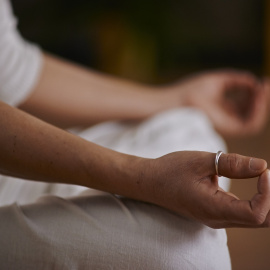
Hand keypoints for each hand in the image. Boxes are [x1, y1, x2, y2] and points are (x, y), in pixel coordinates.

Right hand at [145, 151, 269, 227]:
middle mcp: (218, 219)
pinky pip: (244, 212)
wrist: (151, 182)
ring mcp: (217, 217)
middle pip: (261, 220)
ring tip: (266, 178)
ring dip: (266, 199)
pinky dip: (257, 199)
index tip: (263, 171)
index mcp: (213, 208)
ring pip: (255, 218)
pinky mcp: (215, 212)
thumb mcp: (200, 161)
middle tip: (268, 175)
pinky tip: (258, 183)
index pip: (256, 213)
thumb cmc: (171, 170)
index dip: (267, 194)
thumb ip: (231, 164)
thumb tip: (263, 166)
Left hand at [165, 70, 267, 136]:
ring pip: (254, 120)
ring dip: (262, 104)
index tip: (263, 80)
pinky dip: (258, 112)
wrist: (176, 101)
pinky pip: (250, 126)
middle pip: (251, 111)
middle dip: (261, 98)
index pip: (245, 103)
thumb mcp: (217, 81)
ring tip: (264, 88)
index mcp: (222, 108)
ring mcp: (227, 126)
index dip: (256, 92)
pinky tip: (259, 96)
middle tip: (266, 83)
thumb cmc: (190, 91)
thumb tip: (254, 81)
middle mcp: (226, 118)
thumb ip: (237, 80)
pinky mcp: (226, 131)